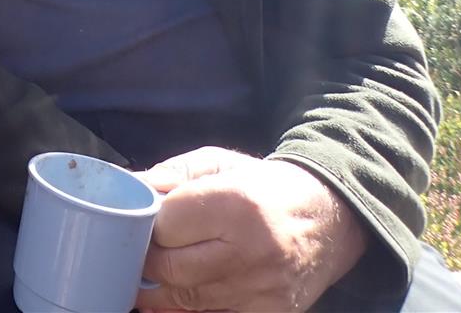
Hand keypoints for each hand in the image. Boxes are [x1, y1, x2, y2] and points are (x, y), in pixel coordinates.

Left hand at [135, 146, 366, 312]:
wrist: (329, 218)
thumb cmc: (263, 185)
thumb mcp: (218, 163)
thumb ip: (170, 175)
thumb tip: (130, 189)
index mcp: (236, 204)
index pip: (165, 224)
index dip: (146, 223)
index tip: (143, 221)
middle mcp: (251, 251)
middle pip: (170, 268)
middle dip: (148, 260)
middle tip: (142, 250)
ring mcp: (262, 290)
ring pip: (186, 299)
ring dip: (161, 288)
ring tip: (154, 272)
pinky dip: (189, 307)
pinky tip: (178, 294)